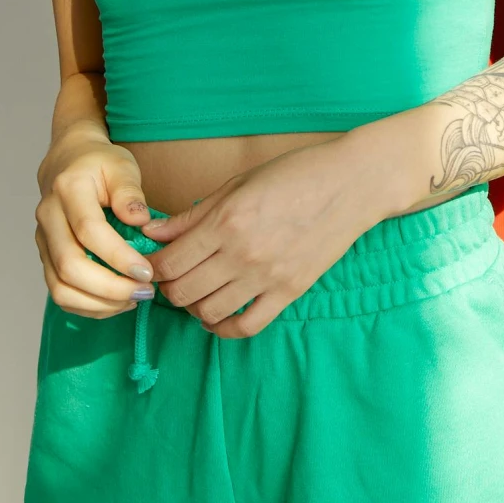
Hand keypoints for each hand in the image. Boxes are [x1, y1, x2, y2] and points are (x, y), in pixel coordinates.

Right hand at [34, 129, 155, 317]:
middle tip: (144, 291)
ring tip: (132, 299)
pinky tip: (115, 302)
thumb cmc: (99, 164)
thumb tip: (140, 222)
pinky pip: (60, 293)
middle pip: (70, 266)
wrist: (67, 161)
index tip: (147, 271)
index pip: (89, 230)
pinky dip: (87, 306)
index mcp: (68, 189)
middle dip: (110, 287)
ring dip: (98, 303)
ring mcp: (43, 240)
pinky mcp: (45, 258)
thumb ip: (130, 192)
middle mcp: (48, 217)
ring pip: (60, 287)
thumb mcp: (121, 165)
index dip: (117, 256)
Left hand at [142, 133, 381, 335]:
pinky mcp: (289, 292)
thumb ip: (192, 215)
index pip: (170, 262)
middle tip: (173, 277)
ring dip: (193, 307)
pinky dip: (224, 328)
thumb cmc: (295, 173)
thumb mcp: (238, 184)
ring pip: (208, 313)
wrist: (352, 183)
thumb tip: (151, 233)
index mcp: (227, 220)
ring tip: (197, 291)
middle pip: (183, 292)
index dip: (154, 267)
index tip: (155, 263)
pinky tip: (218, 316)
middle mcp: (242, 253)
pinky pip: (246, 326)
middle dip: (169, 288)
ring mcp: (267, 276)